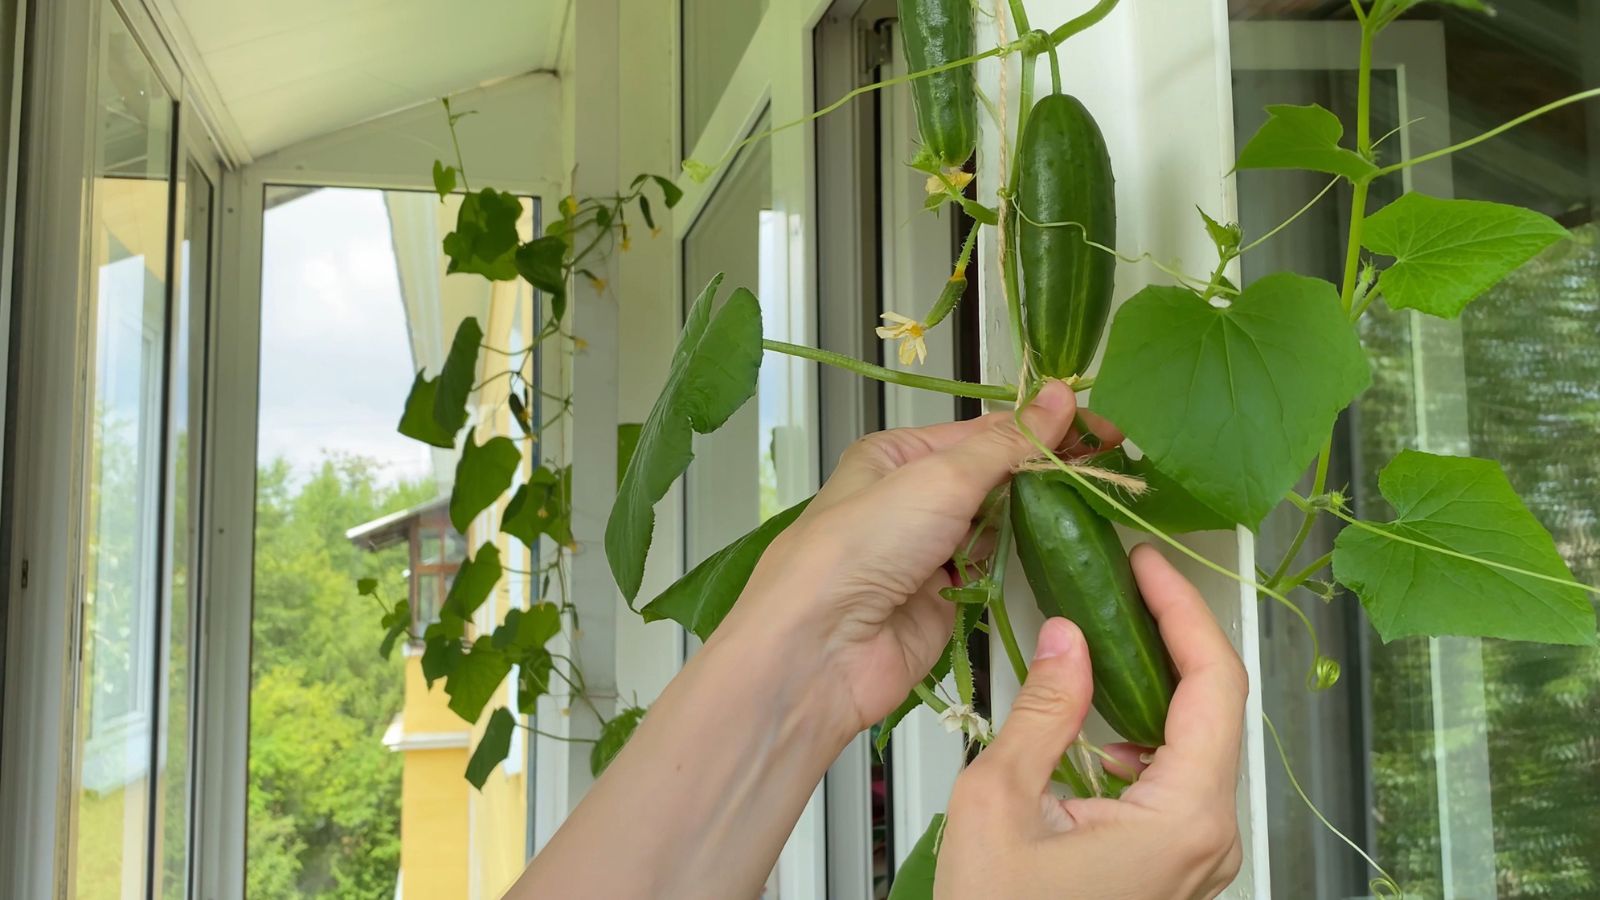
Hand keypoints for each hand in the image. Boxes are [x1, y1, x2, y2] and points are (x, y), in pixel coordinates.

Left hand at [711, 380, 1113, 735]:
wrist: (819, 649)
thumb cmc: (862, 547)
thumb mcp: (939, 478)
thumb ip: (1007, 444)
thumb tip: (1059, 395)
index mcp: (896, 456)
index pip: (984, 432)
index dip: (1044, 426)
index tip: (1104, 429)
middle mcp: (910, 500)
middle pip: (993, 477)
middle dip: (1047, 469)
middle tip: (1114, 465)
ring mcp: (927, 554)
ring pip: (998, 525)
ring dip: (1040, 516)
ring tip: (1100, 501)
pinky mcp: (943, 603)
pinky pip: (993, 573)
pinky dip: (1023, 562)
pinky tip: (1063, 549)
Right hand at [935, 546, 1247, 899]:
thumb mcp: (1001, 802)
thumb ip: (1043, 710)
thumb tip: (1066, 639)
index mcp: (1185, 817)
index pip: (1213, 684)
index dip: (1183, 610)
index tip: (1147, 565)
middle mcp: (1209, 837)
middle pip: (1213, 707)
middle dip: (1169, 636)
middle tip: (1127, 583)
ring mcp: (1196, 855)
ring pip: (1194, 742)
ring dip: (1151, 684)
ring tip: (1104, 637)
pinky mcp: (1173, 864)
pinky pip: (1175, 779)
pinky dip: (1139, 734)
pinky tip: (1093, 723)